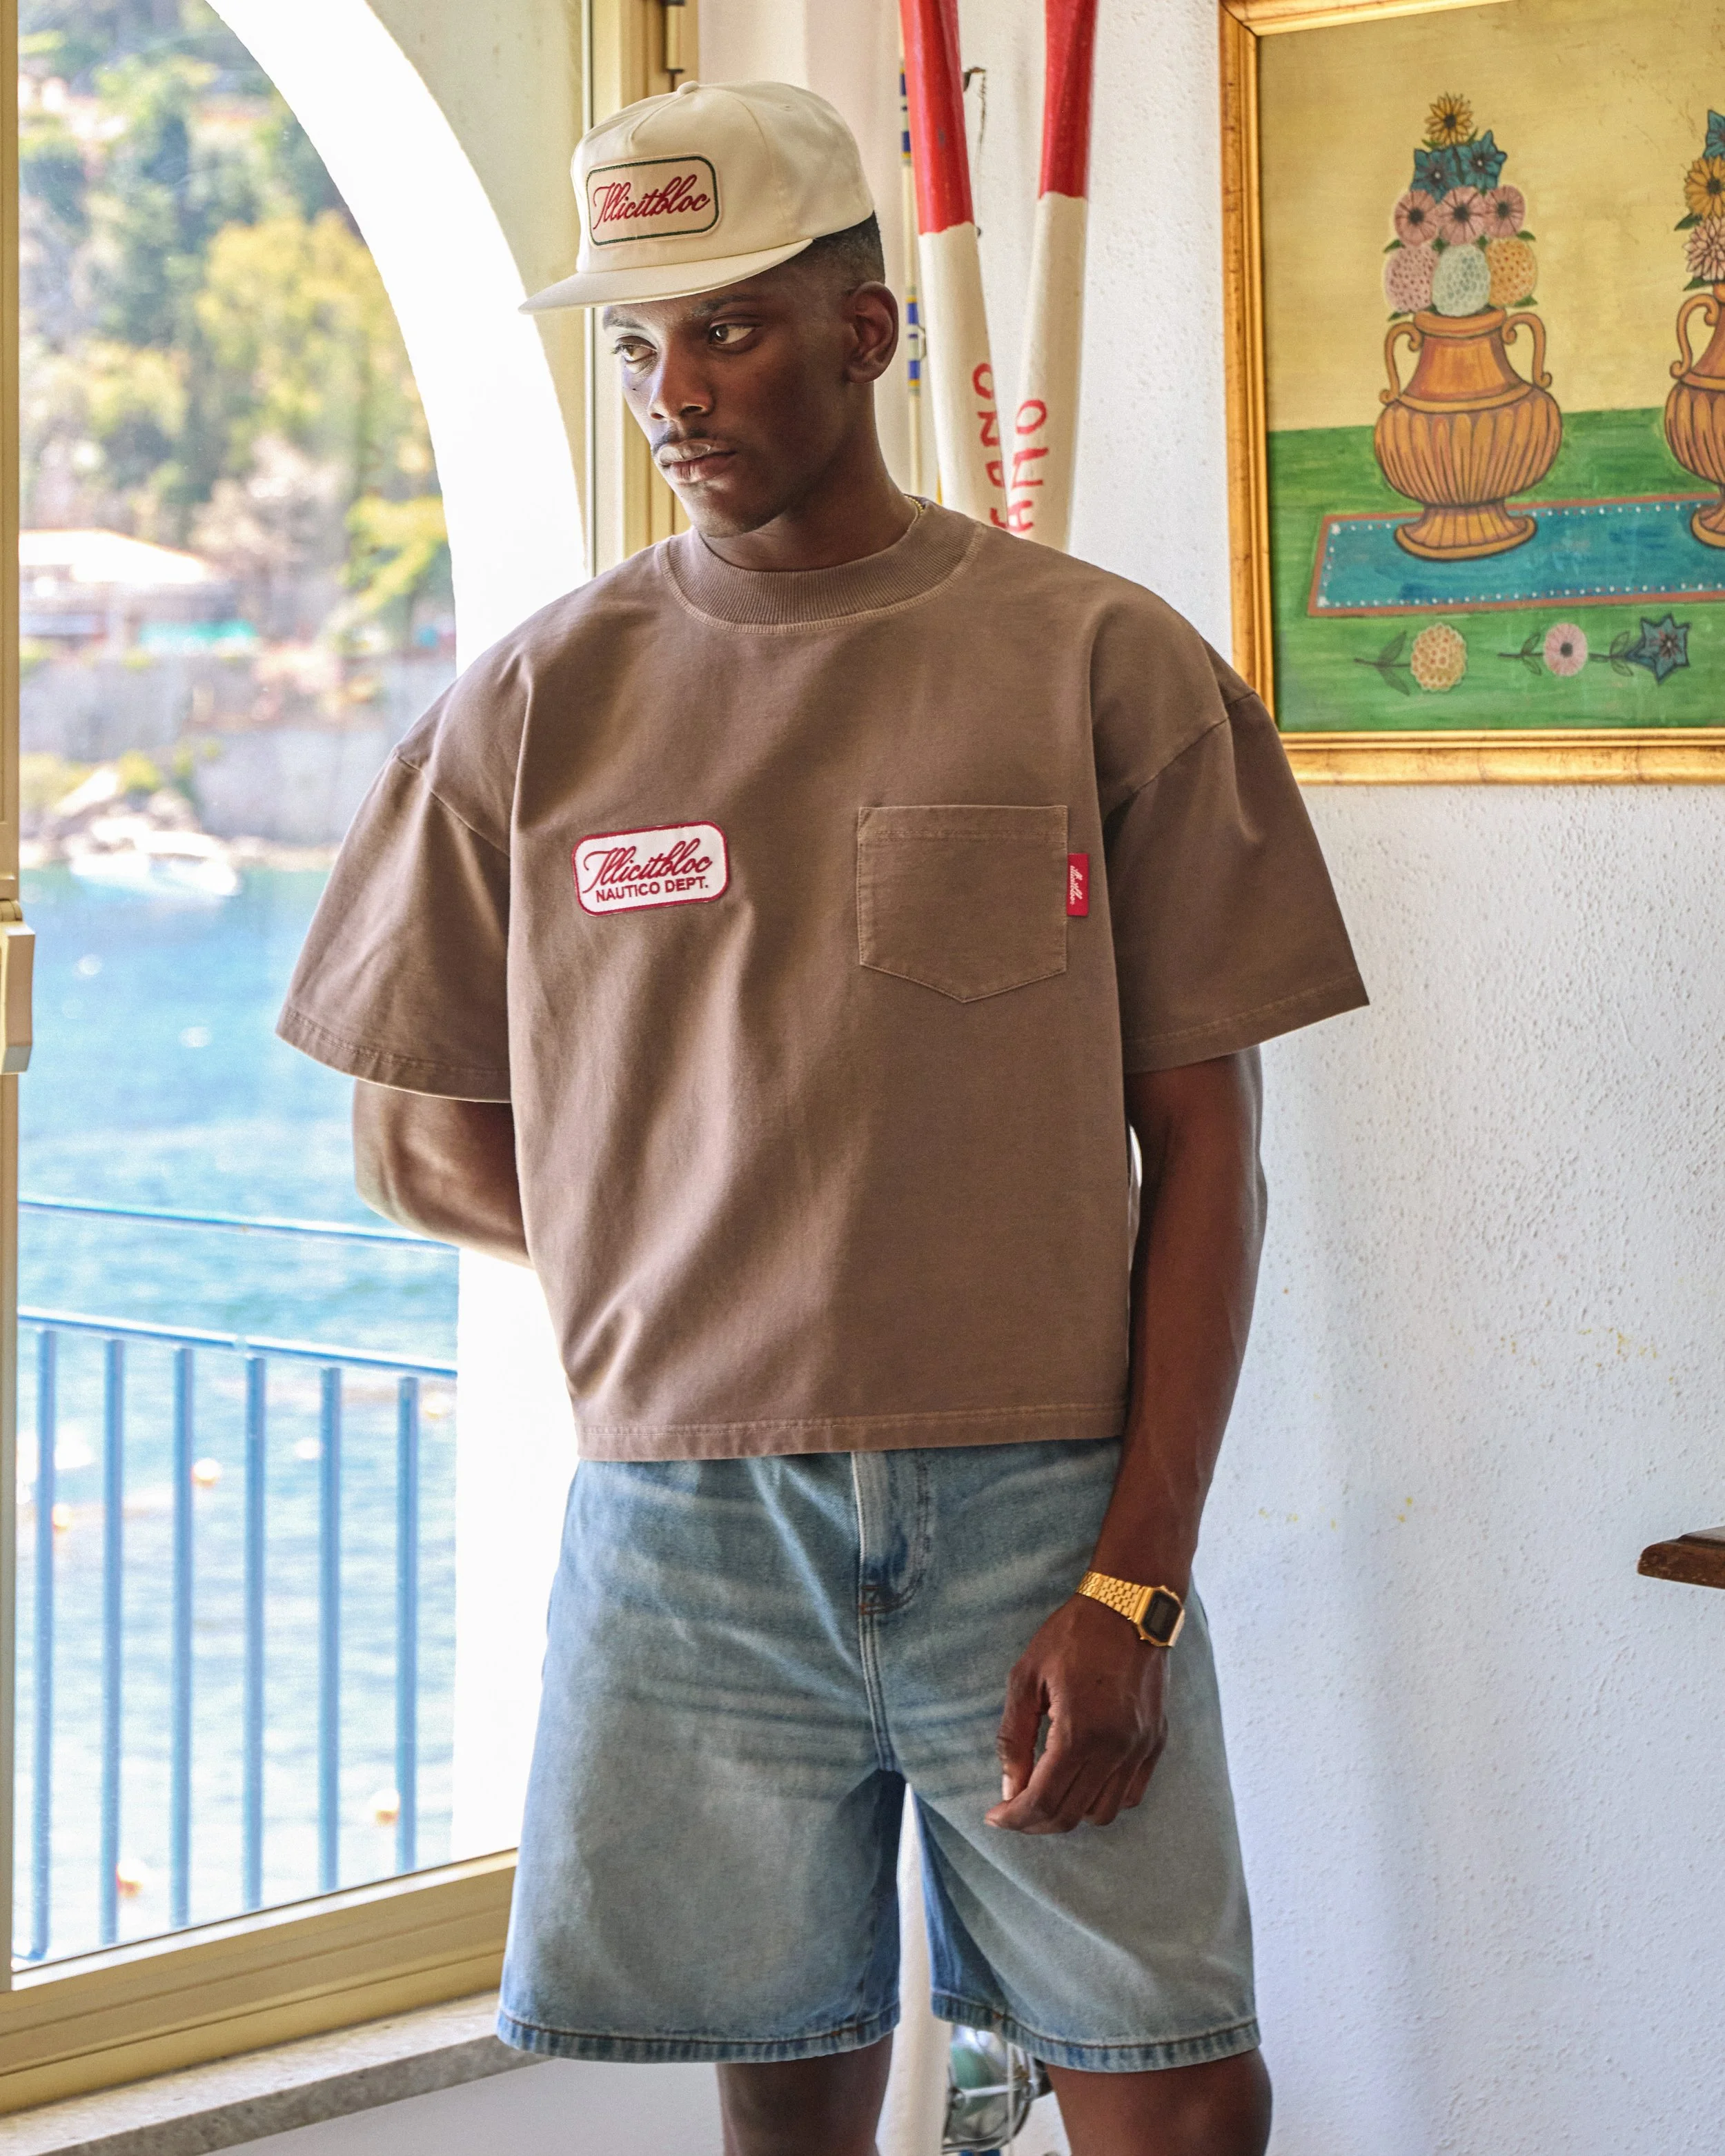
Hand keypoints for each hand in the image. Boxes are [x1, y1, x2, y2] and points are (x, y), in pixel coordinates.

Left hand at [986, 1594, 1167, 1833]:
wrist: (1130, 1606)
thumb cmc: (1072, 1635)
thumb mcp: (1027, 1677)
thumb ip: (1015, 1737)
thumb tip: (1010, 1787)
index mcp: (1080, 1732)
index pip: (1043, 1800)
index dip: (1014, 1817)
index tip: (995, 1816)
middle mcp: (1115, 1749)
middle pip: (1071, 1814)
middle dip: (1035, 1821)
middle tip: (1013, 1809)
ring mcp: (1140, 1748)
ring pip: (1103, 1813)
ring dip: (1070, 1813)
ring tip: (1047, 1794)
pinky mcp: (1156, 1742)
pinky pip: (1131, 1794)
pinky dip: (1103, 1800)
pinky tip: (1083, 1781)